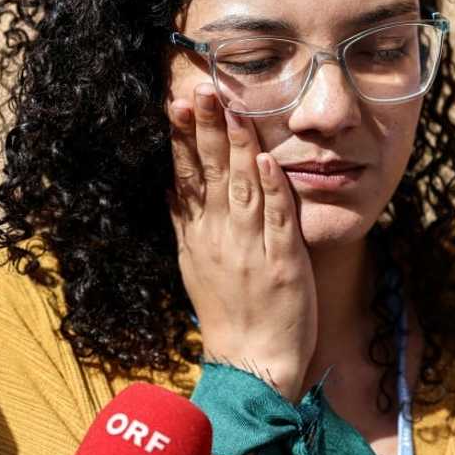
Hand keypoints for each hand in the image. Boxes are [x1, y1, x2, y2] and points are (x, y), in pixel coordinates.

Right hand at [168, 83, 316, 399]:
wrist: (251, 364)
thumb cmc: (227, 310)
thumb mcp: (193, 263)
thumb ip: (185, 220)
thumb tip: (172, 180)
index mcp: (199, 234)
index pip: (187, 175)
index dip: (183, 137)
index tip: (178, 100)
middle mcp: (220, 236)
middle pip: (212, 174)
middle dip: (206, 129)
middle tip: (200, 89)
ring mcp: (251, 249)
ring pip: (242, 188)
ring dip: (237, 147)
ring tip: (231, 109)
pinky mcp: (283, 264)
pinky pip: (277, 222)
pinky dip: (271, 191)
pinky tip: (266, 161)